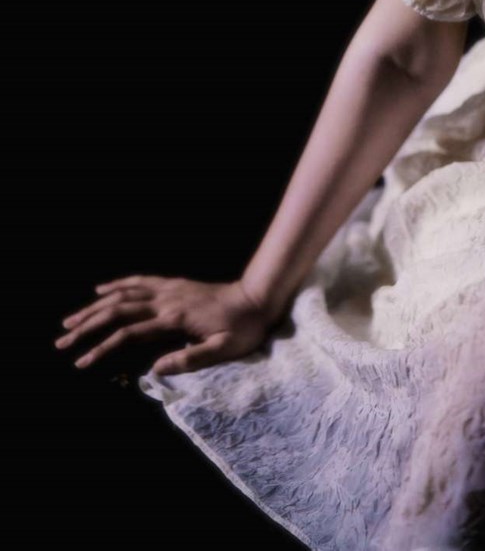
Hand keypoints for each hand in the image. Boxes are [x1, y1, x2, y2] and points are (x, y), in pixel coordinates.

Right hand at [55, 275, 279, 374]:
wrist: (257, 298)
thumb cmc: (243, 329)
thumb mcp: (223, 350)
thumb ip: (191, 359)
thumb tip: (154, 369)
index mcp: (174, 319)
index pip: (128, 334)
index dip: (101, 348)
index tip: (81, 362)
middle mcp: (165, 300)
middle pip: (117, 311)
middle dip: (87, 326)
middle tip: (61, 340)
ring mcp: (168, 289)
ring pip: (123, 294)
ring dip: (94, 306)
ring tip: (70, 319)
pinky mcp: (173, 284)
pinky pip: (139, 281)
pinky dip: (117, 284)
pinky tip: (101, 289)